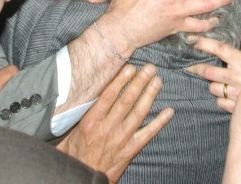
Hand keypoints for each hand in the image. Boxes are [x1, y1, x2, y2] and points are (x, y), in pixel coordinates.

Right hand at [58, 63, 173, 181]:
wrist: (83, 178)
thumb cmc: (75, 154)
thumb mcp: (71, 131)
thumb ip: (81, 114)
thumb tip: (83, 94)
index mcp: (92, 121)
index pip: (108, 96)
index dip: (121, 80)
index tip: (130, 68)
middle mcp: (108, 128)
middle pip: (126, 100)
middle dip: (139, 82)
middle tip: (150, 68)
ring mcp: (121, 139)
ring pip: (139, 113)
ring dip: (150, 95)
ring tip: (158, 81)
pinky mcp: (130, 149)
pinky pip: (148, 134)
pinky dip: (160, 122)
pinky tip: (169, 111)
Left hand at [185, 34, 240, 112]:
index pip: (219, 48)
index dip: (204, 43)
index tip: (191, 39)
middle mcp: (235, 76)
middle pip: (208, 71)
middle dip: (196, 68)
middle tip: (188, 65)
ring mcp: (233, 92)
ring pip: (212, 87)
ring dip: (214, 85)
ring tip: (220, 83)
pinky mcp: (233, 106)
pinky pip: (219, 101)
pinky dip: (222, 99)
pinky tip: (228, 97)